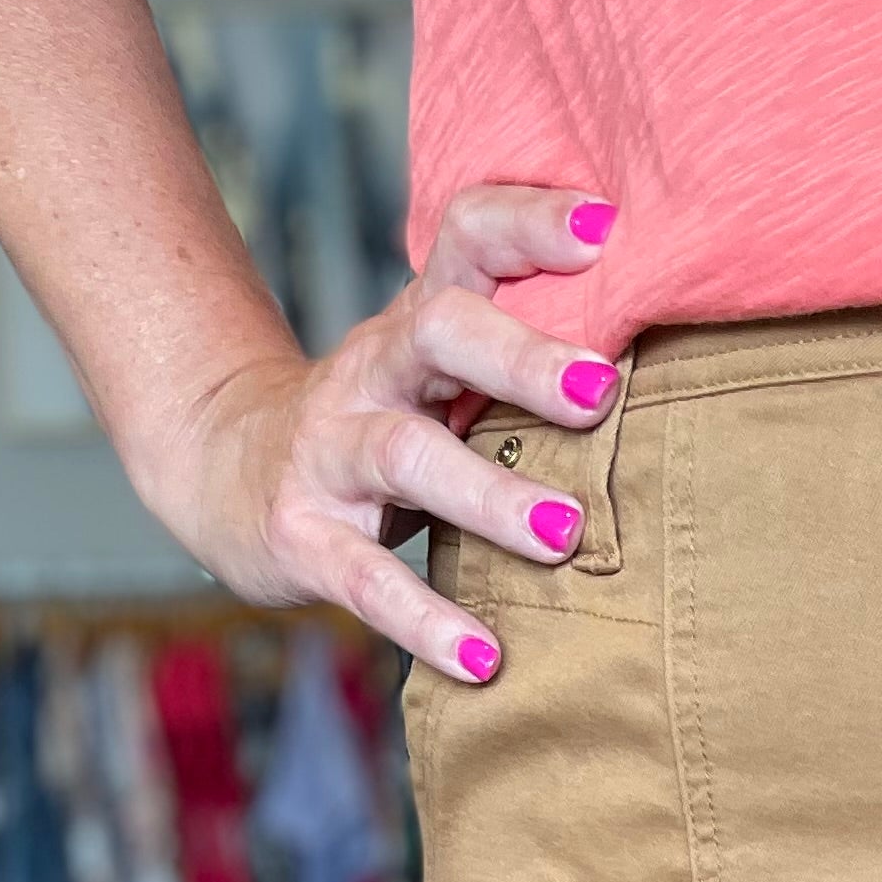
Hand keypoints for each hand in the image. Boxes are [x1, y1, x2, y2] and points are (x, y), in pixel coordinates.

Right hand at [125, 185, 621, 681]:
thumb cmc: (374, 427)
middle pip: (439, 330)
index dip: (530, 222)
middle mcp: (373, 372)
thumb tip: (655, 366)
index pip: (467, 237)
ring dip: (489, 495)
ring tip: (564, 534)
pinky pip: (366, 581)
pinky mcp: (303, 537)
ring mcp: (331, 453)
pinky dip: (426, 620)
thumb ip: (518, 365)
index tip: (608, 226)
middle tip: (600, 392)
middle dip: (520, 357)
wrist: (225, 474)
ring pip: (409, 456)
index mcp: (416, 325)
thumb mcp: (435, 378)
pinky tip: (483, 660)